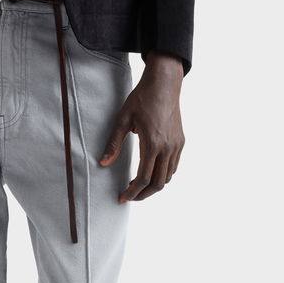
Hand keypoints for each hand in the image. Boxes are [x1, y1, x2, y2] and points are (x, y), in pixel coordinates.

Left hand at [99, 52, 185, 201]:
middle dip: (143, 194)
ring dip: (153, 186)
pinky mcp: (180, 142)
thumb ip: (113, 144)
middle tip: (130, 196)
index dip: (132, 192)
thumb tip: (103, 164)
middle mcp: (167, 148)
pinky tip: (151, 172)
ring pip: (168, 177)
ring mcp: (176, 145)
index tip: (122, 198)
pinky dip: (163, 175)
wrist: (164, 84)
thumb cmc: (141, 100)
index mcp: (152, 144)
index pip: (143, 178)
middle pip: (158, 183)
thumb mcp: (122, 120)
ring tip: (138, 185)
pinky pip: (173, 166)